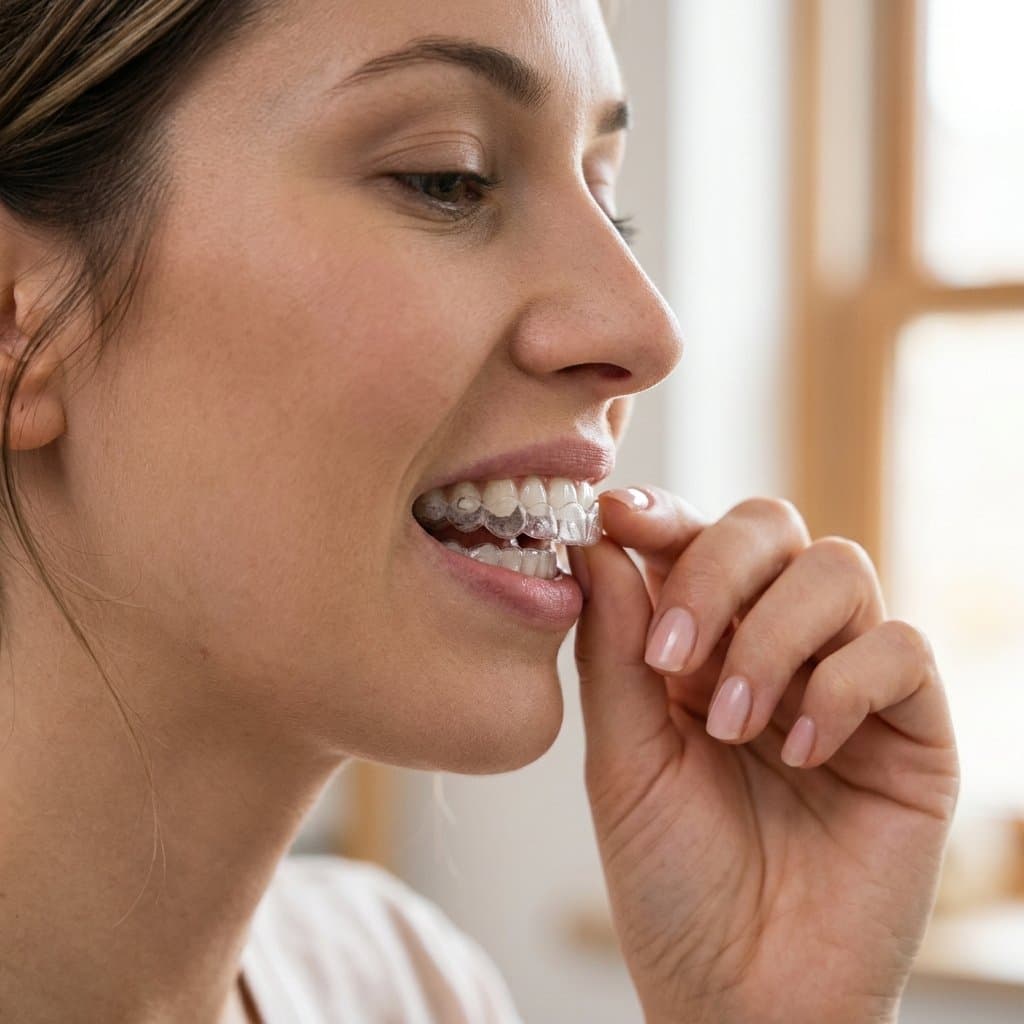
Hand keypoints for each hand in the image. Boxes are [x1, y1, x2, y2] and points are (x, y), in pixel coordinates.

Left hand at [568, 489, 958, 1023]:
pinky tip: (802, 753)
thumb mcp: (623, 758)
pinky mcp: (913, 727)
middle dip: (716, 569)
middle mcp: (775, 645)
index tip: (615, 515)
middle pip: (770, 527)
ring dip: (773, 637)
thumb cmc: (672, 881)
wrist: (745, 995)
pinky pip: (900, 647)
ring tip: (735, 724)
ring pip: (837, 569)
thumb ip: (614, 648)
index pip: (693, 538)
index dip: (660, 514)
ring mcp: (847, 679)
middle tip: (674, 653)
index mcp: (700, 643)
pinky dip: (843, 686)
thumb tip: (595, 540)